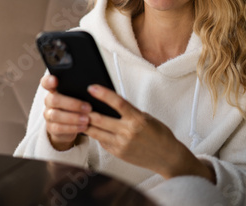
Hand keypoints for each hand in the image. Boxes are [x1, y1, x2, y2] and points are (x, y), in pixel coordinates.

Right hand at [42, 75, 91, 150]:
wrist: (69, 126)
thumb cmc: (76, 107)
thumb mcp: (78, 96)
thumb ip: (81, 91)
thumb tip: (96, 88)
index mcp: (54, 90)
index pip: (46, 82)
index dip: (49, 81)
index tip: (56, 80)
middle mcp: (49, 101)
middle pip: (54, 100)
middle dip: (72, 104)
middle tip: (88, 107)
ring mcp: (48, 115)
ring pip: (56, 115)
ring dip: (73, 117)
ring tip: (87, 119)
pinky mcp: (51, 128)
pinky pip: (59, 128)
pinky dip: (72, 128)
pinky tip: (83, 127)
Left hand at [85, 85, 215, 182]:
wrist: (168, 157)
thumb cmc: (159, 134)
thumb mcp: (146, 117)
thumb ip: (129, 111)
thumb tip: (110, 103)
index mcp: (137, 119)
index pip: (117, 102)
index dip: (102, 94)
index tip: (91, 87)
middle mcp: (128, 132)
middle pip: (99, 119)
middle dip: (86, 111)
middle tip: (77, 104)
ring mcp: (121, 144)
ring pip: (95, 132)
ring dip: (86, 123)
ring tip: (79, 116)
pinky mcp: (118, 153)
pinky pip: (101, 142)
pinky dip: (96, 134)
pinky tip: (93, 129)